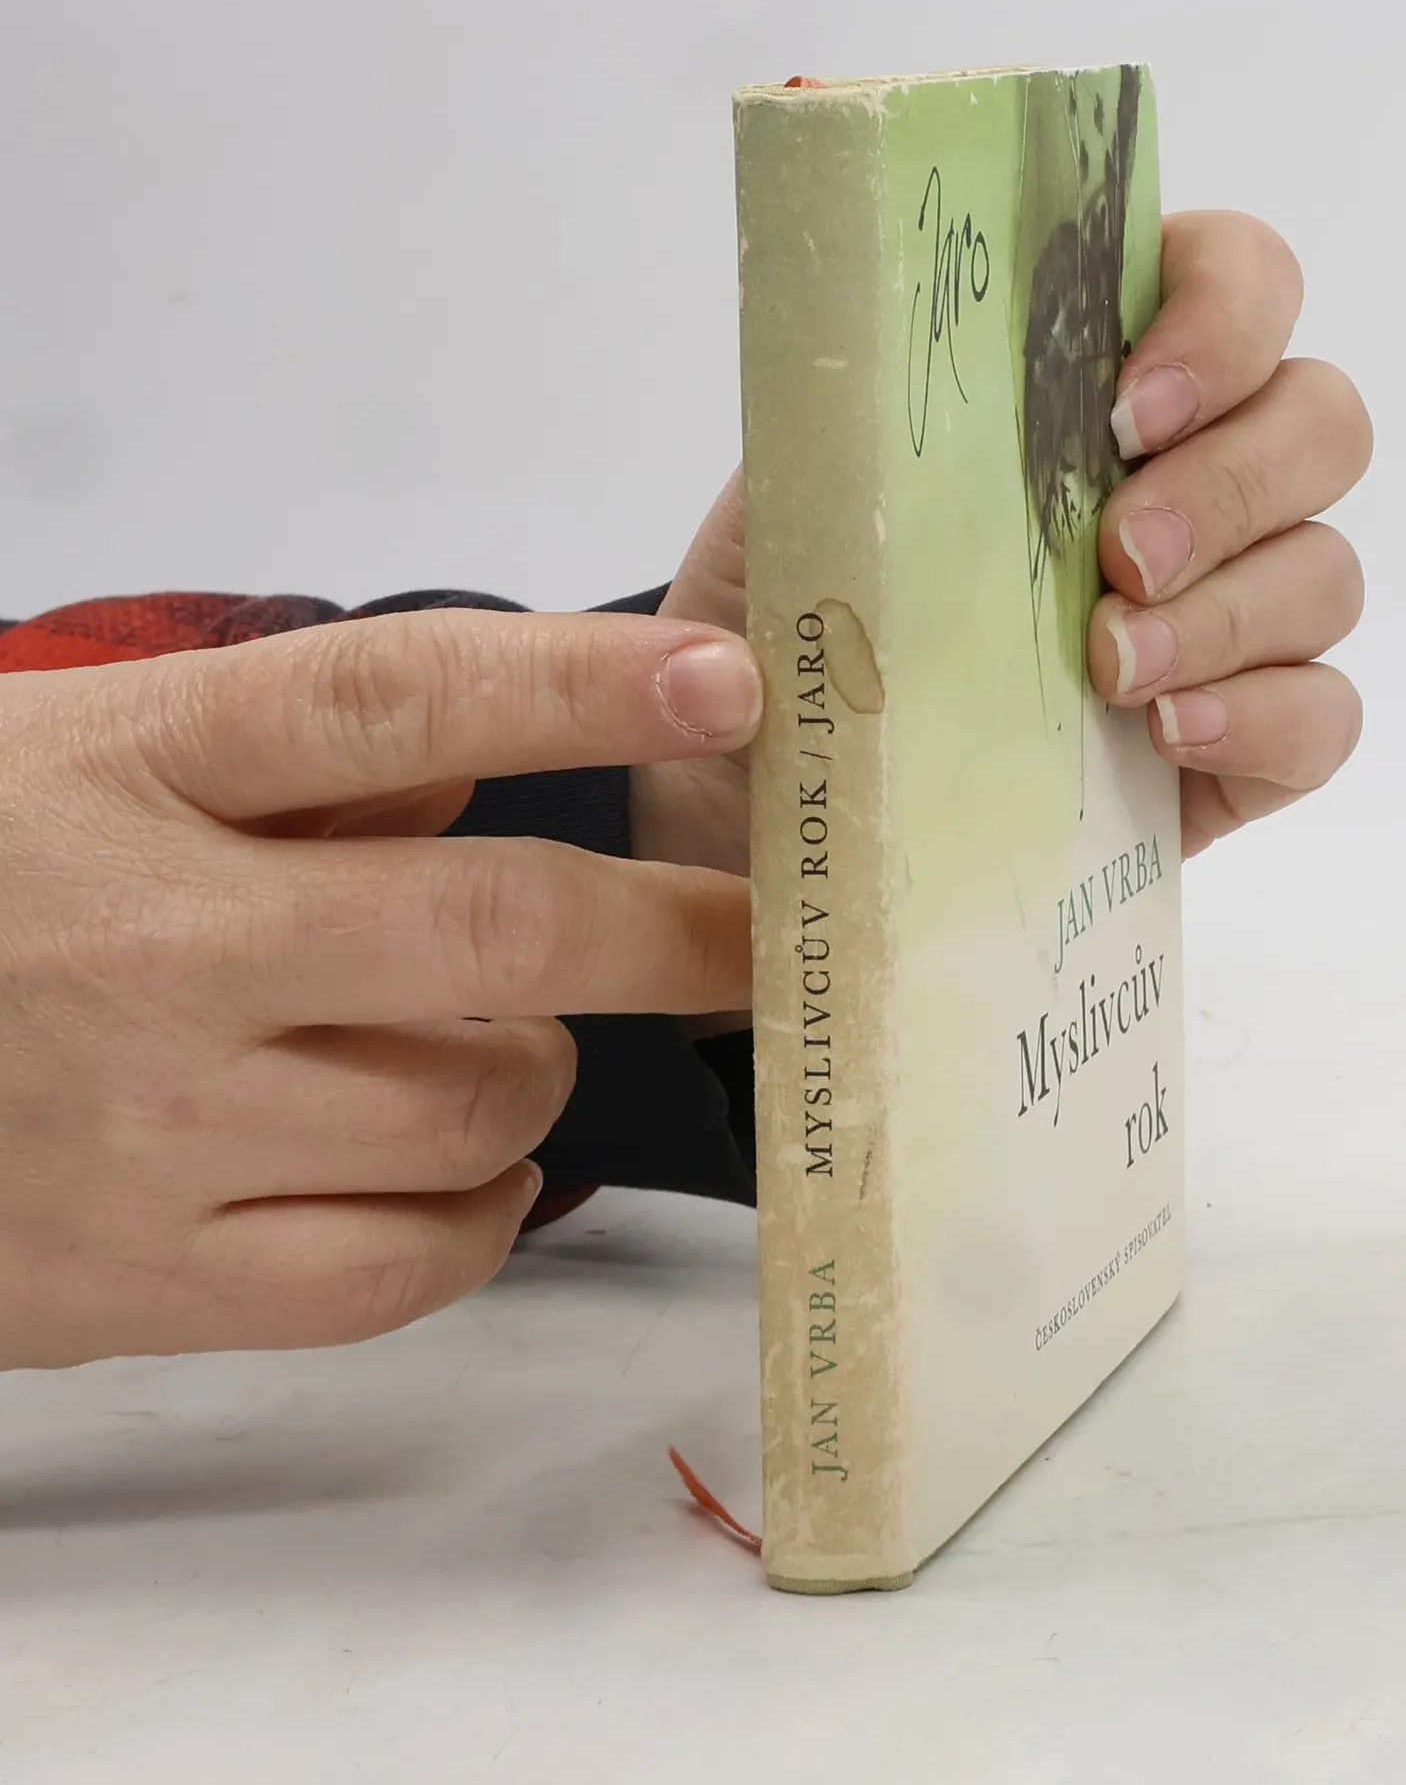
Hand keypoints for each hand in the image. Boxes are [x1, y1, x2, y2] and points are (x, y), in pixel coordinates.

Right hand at [0, 609, 761, 1368]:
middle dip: (670, 932)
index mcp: (138, 770)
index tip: (726, 683)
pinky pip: (405, 1266)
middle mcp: (156, 946)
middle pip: (490, 929)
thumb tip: (498, 749)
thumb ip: (301, 752)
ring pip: (477, 1105)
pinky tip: (462, 1162)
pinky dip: (482, 1211)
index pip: (393, 698)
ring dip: (543, 1067)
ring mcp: (150, 1128)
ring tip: (501, 1036)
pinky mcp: (144, 1281)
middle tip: (757, 934)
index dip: (578, 687)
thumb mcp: (89, 756)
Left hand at [641, 213, 1368, 871]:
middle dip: (1232, 481)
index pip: (1238, 278)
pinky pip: (1326, 713)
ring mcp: (1239, 615)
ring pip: (1329, 570)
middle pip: (1321, 418)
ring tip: (1110, 669)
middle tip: (1121, 555)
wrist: (809, 789)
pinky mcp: (1253, 737)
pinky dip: (1263, 720)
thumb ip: (782, 512)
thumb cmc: (814, 632)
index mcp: (1097, 382)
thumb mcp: (777, 544)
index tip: (1127, 406)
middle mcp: (1198, 481)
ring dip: (1230, 614)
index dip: (1222, 315)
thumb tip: (759, 610)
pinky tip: (1166, 737)